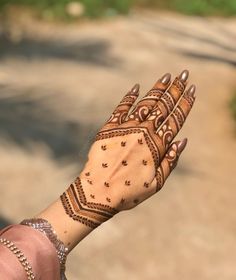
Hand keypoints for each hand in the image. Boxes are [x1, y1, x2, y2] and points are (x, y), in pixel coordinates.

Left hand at [60, 70, 195, 228]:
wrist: (98, 192)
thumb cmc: (129, 191)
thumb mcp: (157, 182)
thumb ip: (171, 160)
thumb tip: (182, 139)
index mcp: (157, 146)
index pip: (175, 119)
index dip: (185, 103)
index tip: (192, 89)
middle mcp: (143, 133)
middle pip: (163, 106)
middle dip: (175, 89)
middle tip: (183, 74)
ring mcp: (125, 128)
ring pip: (145, 103)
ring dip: (157, 89)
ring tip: (166, 76)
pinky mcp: (109, 127)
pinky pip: (121, 108)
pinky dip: (130, 97)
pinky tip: (137, 87)